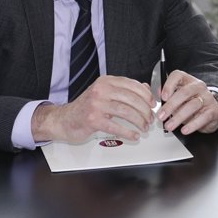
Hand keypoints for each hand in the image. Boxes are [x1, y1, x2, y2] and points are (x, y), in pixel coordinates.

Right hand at [32, 75, 155, 142]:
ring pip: (126, 112)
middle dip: (145, 110)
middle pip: (131, 99)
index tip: (153, 103)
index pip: (132, 85)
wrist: (64, 119)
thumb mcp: (105, 93)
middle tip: (150, 118)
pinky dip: (128, 132)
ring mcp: (96, 104)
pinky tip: (134, 135)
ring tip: (144, 127)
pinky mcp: (93, 119)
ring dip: (139, 121)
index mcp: (106, 81)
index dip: (146, 95)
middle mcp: (101, 90)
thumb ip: (124, 89)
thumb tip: (145, 89)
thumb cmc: (87, 107)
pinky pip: (116, 126)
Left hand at [157, 70, 217, 134]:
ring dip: (179, 117)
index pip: (178, 76)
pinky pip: (203, 117)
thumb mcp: (179, 96)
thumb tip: (157, 93)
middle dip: (171, 105)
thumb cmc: (192, 102)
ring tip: (169, 126)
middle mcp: (198, 87)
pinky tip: (184, 130)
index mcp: (188, 80)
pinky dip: (192, 125)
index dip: (169, 85)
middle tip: (161, 116)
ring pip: (192, 105)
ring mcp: (207, 98)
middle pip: (184, 92)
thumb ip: (168, 94)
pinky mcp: (213, 110)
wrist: (212, 110)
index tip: (163, 97)